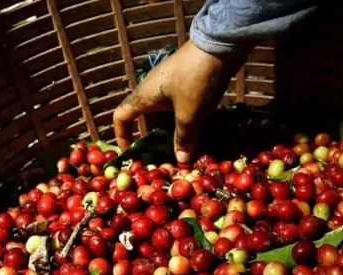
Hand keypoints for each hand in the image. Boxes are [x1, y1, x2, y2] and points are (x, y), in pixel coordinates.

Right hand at [112, 40, 250, 161]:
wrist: (220, 45)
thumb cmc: (196, 80)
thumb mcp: (189, 114)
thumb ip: (184, 138)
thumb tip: (181, 161)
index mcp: (144, 96)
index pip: (121, 117)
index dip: (122, 136)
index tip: (131, 154)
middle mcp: (152, 91)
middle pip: (145, 120)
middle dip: (153, 141)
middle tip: (163, 160)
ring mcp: (170, 87)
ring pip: (164, 116)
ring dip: (171, 133)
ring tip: (181, 152)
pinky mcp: (186, 84)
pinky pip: (178, 108)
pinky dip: (183, 122)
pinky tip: (196, 135)